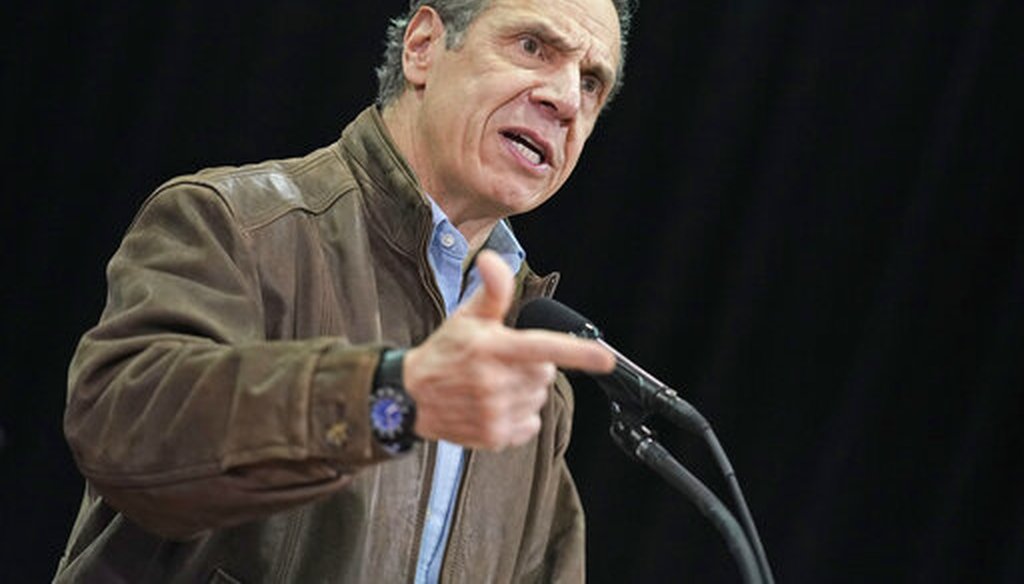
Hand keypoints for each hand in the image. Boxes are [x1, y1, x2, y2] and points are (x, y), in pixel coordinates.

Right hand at [403, 250, 614, 450]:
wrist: (410, 397)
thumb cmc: (445, 352)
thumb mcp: (467, 317)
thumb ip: (492, 291)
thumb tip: (493, 260)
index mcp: (494, 349)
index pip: (544, 348)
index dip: (579, 354)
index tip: (606, 359)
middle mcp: (495, 383)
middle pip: (546, 374)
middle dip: (533, 367)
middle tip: (503, 363)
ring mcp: (495, 412)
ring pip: (538, 399)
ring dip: (525, 392)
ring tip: (494, 385)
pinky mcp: (494, 436)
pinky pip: (530, 424)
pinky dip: (519, 416)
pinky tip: (494, 406)